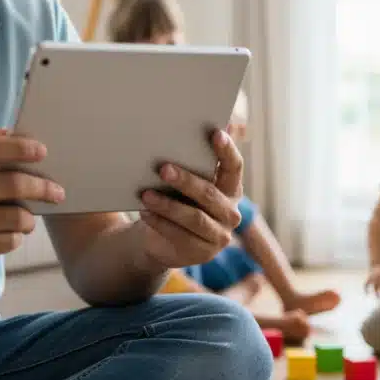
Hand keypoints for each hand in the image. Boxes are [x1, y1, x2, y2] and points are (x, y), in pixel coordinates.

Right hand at [0, 133, 65, 279]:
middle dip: (42, 188)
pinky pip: (10, 240)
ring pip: (17, 217)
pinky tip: (5, 236)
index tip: (42, 150)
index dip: (18, 147)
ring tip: (24, 220)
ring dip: (29, 220)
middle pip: (13, 184)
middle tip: (58, 192)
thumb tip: (9, 131)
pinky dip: (15, 238)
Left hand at [132, 129, 243, 268]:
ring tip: (146, 194)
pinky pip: (180, 236)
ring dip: (168, 205)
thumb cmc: (176, 199)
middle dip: (185, 180)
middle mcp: (231, 212)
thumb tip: (198, 126)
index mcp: (231, 188)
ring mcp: (218, 235)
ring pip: (194, 218)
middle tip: (163, 168)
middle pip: (209, 194)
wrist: (163, 239)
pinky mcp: (202, 253)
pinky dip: (160, 223)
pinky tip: (145, 212)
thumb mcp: (186, 180)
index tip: (215, 133)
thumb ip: (193, 158)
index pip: (234, 167)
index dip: (226, 150)